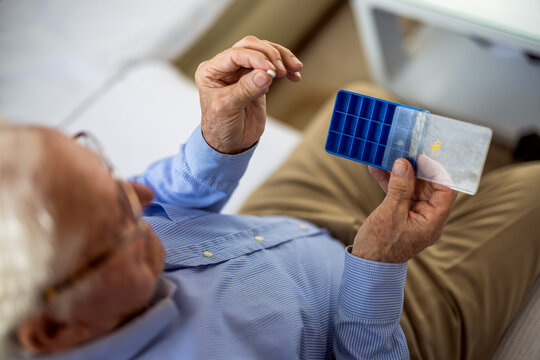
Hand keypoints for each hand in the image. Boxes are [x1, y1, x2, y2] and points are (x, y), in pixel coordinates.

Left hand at [195, 36, 302, 153]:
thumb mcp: (228, 108)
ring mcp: (243, 72)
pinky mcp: (257, 79)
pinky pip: (272, 66)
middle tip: (281, 71)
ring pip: (264, 52)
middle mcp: (226, 67)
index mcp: (211, 70)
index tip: (270, 70)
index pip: (235, 54)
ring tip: (294, 69)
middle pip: (250, 46)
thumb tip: (266, 74)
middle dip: (269, 54)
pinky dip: (285, 68)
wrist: (231, 144)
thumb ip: (246, 89)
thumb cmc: (220, 127)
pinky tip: (294, 75)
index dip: (254, 58)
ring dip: (281, 58)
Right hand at [351, 159, 456, 262]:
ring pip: (411, 188)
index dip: (437, 171)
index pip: (445, 191)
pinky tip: (376, 169)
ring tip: (388, 156)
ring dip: (399, 173)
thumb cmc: (380, 246)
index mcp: (432, 221)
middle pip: (428, 187)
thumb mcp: (390, 214)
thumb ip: (399, 188)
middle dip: (416, 168)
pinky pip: (398, 194)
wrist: (366, 266)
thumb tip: (404, 164)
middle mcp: (427, 217)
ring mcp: (413, 215)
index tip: (424, 156)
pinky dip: (389, 182)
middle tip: (404, 150)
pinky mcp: (399, 214)